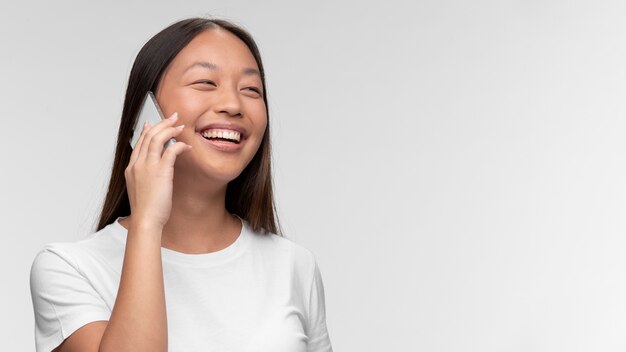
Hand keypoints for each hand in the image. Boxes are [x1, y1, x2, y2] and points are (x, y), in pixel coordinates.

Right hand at [124, 112, 191, 230]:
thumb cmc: (146, 210)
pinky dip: (179, 145)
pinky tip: (186, 146)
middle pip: (148, 136)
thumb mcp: (141, 190)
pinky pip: (170, 150)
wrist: (145, 221)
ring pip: (157, 138)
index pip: (139, 143)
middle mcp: (137, 164)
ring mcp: (147, 167)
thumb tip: (154, 172)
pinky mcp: (160, 171)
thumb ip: (145, 177)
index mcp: (131, 169)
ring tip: (180, 126)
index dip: (147, 130)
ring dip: (170, 129)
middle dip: (161, 124)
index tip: (153, 123)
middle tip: (172, 117)